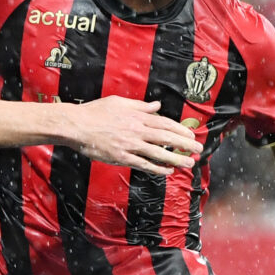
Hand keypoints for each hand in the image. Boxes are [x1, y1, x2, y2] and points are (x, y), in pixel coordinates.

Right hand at [68, 98, 201, 175]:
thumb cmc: (95, 112)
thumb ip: (140, 106)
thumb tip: (156, 106)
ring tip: (188, 163)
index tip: (191, 136)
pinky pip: (143, 164)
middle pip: (166, 138)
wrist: (76, 125)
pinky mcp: (121, 157)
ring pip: (158, 153)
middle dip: (184, 145)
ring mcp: (129, 145)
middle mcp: (136, 130)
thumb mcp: (119, 102)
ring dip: (175, 159)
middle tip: (198, 150)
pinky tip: (167, 172)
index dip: (180, 130)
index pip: (164, 123)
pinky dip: (156, 168)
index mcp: (137, 116)